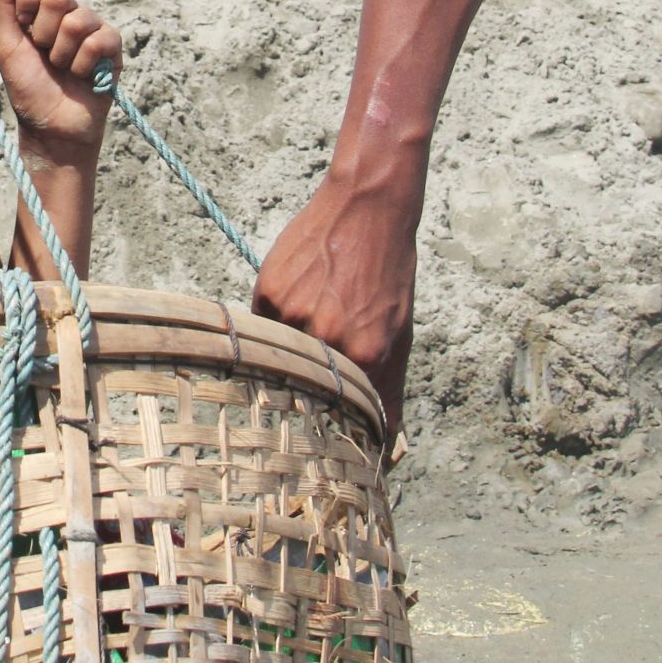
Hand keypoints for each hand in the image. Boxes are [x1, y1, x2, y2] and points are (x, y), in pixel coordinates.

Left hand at [0, 0, 117, 152]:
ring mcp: (92, 26)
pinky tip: (83, 76)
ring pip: (77, 21)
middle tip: (43, 54)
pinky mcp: (112, 45)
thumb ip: (2, 5)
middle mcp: (66, 11)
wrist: (51, 127)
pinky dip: (83, 64)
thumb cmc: (28, 87)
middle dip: (43, 33)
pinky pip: (99, 40)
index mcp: (38, 7)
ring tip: (62, 69)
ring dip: (62, 54)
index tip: (23, 19)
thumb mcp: (6, 46)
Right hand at [253, 162, 419, 435]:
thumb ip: (388, 394)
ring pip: (280, 354)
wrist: (368, 209)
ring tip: (317, 308)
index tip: (324, 437)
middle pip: (305, 388)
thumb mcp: (399, 336)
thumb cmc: (387, 274)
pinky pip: (263, 325)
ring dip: (292, 344)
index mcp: (366, 355)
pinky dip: (277, 318)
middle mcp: (328, 339)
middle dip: (308, 384)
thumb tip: (391, 453)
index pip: (342, 418)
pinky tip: (300, 289)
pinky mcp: (269, 293)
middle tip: (315, 357)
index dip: (332, 429)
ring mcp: (295, 315)